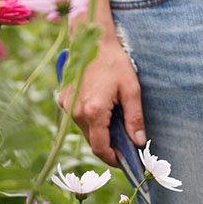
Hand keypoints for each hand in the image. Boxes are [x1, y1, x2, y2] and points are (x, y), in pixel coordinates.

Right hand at [59, 36, 145, 165]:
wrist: (93, 41)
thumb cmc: (115, 63)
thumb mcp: (132, 90)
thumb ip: (135, 118)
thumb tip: (138, 141)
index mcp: (94, 110)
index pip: (100, 147)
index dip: (112, 159)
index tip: (125, 162)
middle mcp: (75, 111)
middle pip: (92, 141)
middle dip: (109, 147)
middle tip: (127, 147)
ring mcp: (67, 105)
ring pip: (85, 130)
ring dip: (101, 133)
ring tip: (119, 125)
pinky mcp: (64, 99)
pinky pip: (79, 118)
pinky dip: (92, 121)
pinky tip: (106, 111)